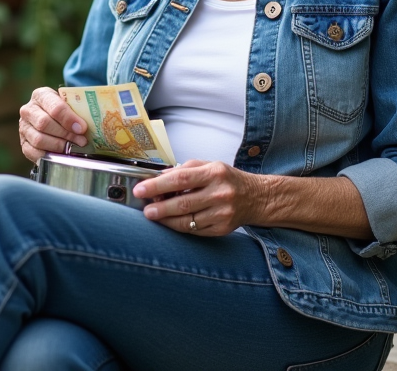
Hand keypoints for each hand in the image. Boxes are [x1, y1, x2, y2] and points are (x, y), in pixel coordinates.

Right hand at [18, 87, 87, 163]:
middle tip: (82, 140)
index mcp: (41, 95)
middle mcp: (28, 110)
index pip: (54, 106)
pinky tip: (61, 155)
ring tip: (73, 148)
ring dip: (59, 146)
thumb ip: (79, 109)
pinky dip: (49, 155)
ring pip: (39, 139)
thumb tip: (95, 122)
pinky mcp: (24, 143)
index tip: (82, 128)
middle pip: (44, 123)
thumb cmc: (64, 111)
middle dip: (66, 134)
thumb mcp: (70, 103)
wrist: (51, 118)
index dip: (68, 118)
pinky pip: (33, 152)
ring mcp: (24, 127)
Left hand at [132, 160, 264, 236]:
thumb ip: (184, 170)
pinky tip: (171, 222)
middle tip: (145, 210)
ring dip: (166, 220)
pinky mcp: (222, 229)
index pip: (180, 179)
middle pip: (182, 203)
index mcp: (214, 173)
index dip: (157, 185)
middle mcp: (220, 193)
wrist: (256, 197)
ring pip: (187, 221)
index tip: (141, 189)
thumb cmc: (227, 179)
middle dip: (159, 208)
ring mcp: (222, 213)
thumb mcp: (209, 166)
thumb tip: (158, 178)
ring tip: (154, 216)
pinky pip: (194, 231)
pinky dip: (180, 227)